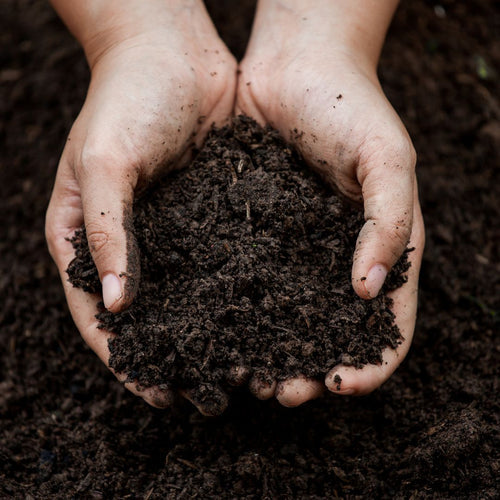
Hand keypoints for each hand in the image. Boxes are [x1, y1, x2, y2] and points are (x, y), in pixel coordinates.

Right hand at [46, 1, 236, 412]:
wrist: (173, 53)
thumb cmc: (125, 98)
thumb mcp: (104, 162)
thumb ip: (105, 232)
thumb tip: (118, 306)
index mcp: (87, 236)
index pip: (100, 314)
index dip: (124, 358)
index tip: (154, 393)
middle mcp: (131, 242)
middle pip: (149, 315)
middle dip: (174, 357)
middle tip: (205, 396)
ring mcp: (174, 231)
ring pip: (190, 296)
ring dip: (212, 333)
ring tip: (240, 369)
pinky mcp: (211, 216)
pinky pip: (223, 264)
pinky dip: (238, 293)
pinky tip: (263, 317)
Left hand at [236, 0, 424, 405]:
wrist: (296, 66)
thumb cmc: (352, 107)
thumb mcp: (389, 159)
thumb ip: (389, 224)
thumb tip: (369, 292)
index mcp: (381, 249)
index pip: (386, 324)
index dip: (370, 363)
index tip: (341, 384)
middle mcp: (336, 258)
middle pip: (330, 332)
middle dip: (311, 369)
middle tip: (283, 392)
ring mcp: (294, 249)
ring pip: (284, 316)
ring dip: (270, 352)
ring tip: (246, 376)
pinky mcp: (255, 233)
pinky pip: (248, 279)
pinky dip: (237, 311)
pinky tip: (217, 329)